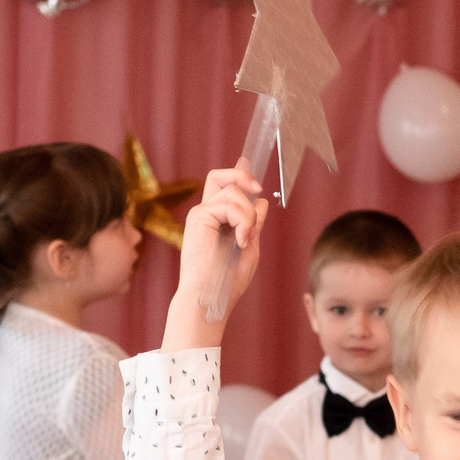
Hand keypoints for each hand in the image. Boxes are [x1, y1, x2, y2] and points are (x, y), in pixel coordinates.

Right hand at [163, 166, 269, 349]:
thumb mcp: (249, 247)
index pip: (223, 188)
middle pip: (220, 177)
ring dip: (249, 216)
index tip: (247, 162)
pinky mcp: (199, 216)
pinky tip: (241, 241)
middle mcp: (206, 214)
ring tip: (246, 240)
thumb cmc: (227, 281)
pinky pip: (230, 204)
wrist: (210, 297)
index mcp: (216, 221)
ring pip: (234, 193)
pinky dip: (243, 221)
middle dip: (242, 175)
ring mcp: (201, 214)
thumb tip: (261, 201)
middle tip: (258, 188)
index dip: (237, 173)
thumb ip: (254, 223)